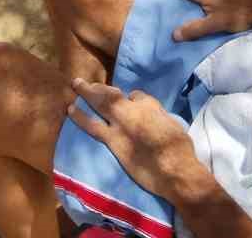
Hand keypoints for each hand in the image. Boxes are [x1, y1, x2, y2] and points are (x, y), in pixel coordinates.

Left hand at [68, 78, 209, 201]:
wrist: (174, 169)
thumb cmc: (179, 148)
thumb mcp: (172, 123)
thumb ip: (157, 115)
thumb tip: (149, 114)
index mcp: (150, 104)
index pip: (136, 96)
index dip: (131, 99)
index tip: (127, 102)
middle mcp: (133, 110)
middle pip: (112, 94)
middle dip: (97, 87)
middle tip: (83, 82)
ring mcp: (121, 125)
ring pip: (100, 104)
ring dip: (86, 93)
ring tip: (75, 86)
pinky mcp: (113, 141)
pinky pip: (93, 125)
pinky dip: (81, 117)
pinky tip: (71, 111)